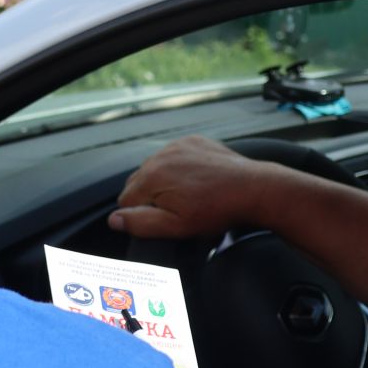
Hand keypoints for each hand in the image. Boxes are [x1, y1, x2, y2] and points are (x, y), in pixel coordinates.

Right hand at [108, 137, 277, 240]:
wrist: (253, 188)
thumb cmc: (217, 209)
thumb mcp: (177, 226)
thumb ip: (141, 223)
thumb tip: (114, 220)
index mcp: (151, 177)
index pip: (125, 201)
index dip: (141, 215)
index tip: (163, 220)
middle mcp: (159, 156)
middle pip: (137, 183)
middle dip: (149, 198)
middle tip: (176, 211)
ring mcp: (177, 145)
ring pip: (154, 168)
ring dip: (162, 182)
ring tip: (187, 196)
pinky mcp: (192, 141)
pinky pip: (173, 155)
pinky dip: (177, 167)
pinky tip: (195, 181)